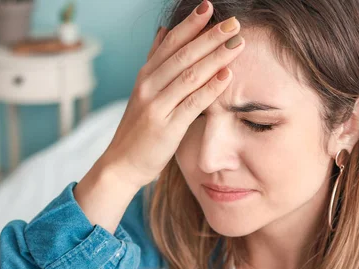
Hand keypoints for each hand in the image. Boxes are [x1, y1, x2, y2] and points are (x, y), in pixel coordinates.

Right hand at [98, 0, 244, 188]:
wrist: (121, 163)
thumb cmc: (138, 129)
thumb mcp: (142, 91)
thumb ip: (155, 62)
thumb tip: (163, 31)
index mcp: (145, 76)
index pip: (170, 43)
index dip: (190, 24)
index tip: (209, 7)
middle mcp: (148, 86)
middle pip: (182, 55)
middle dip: (209, 36)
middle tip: (233, 23)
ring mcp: (156, 106)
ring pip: (188, 76)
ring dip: (215, 58)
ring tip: (237, 44)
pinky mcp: (166, 127)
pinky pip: (191, 104)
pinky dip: (209, 89)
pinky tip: (226, 77)